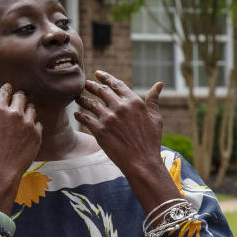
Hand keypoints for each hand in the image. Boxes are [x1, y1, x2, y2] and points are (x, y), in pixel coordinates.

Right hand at [0, 84, 42, 213]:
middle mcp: (15, 114)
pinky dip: (33, 125)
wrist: (2, 174)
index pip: (5, 92)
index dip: (6, 89)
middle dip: (18, 97)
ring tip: (21, 119)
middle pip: (21, 96)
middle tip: (16, 102)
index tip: (7, 89)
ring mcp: (28, 124)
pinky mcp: (37, 134)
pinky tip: (26, 132)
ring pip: (32, 108)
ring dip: (27, 110)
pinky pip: (37, 123)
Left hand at [75, 71, 180, 214]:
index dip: (106, 77)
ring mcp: (108, 118)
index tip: (98, 74)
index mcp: (133, 101)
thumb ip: (153, 100)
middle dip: (92, 85)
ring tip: (78, 96)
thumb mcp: (155, 118)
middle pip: (102, 91)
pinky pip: (86, 119)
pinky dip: (80, 115)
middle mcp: (120, 107)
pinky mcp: (100, 131)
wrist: (142, 162)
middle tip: (86, 83)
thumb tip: (159, 84)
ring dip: (83, 98)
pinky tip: (77, 113)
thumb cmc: (151, 141)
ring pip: (91, 103)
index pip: (117, 84)